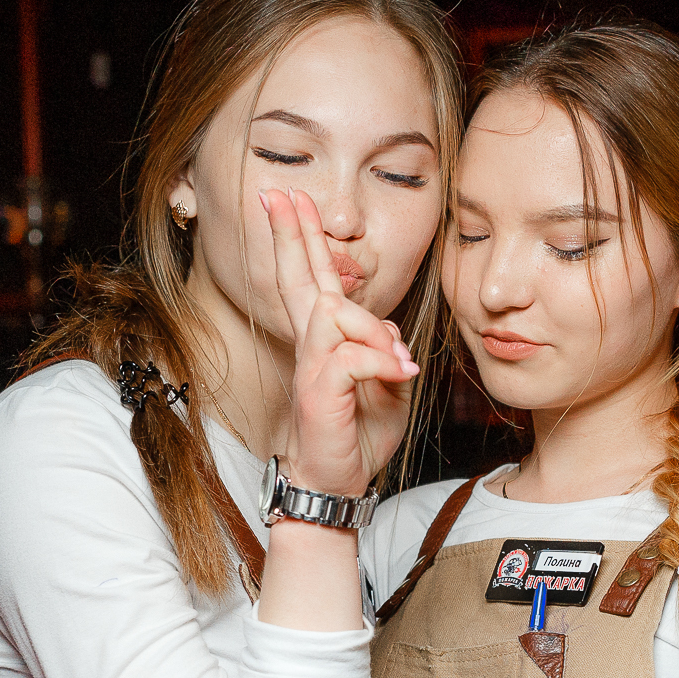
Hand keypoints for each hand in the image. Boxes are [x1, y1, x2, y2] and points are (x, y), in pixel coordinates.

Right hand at [262, 187, 418, 496]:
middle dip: (293, 234)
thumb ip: (384, 349)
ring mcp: (312, 367)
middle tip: (280, 194)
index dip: (301, 239)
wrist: (335, 483)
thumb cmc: (356, 436)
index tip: (290, 200)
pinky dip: (380, 362)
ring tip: (398, 365)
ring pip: (334, 313)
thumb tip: (389, 329)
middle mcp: (312, 347)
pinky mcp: (320, 391)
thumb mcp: (385, 386)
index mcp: (325, 341)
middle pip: (300, 280)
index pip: (311, 280)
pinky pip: (352, 356)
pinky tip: (398, 377)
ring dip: (372, 331)